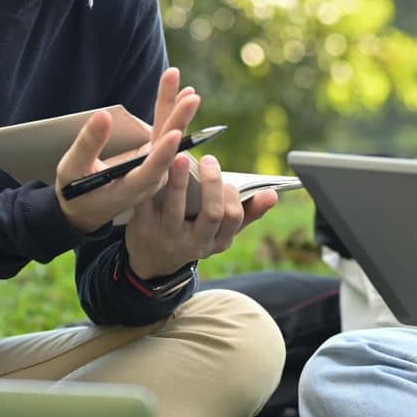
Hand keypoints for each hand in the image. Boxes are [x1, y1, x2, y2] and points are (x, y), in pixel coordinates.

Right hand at [55, 68, 200, 234]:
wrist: (86, 209)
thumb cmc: (75, 192)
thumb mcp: (73, 170)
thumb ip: (88, 145)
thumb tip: (103, 115)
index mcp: (129, 189)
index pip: (150, 171)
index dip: (163, 153)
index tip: (175, 133)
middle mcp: (148, 180)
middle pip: (167, 148)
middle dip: (178, 121)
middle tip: (191, 98)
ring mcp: (153, 168)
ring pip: (169, 137)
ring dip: (177, 112)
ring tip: (189, 92)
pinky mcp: (152, 158)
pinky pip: (165, 134)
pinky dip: (172, 114)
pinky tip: (183, 95)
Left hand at [126, 153, 278, 279]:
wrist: (151, 260)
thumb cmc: (194, 234)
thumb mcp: (221, 232)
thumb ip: (248, 212)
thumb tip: (273, 194)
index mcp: (217, 242)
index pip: (232, 219)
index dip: (232, 197)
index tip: (230, 179)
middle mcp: (195, 243)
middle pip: (211, 214)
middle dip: (213, 185)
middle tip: (209, 159)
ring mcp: (168, 237)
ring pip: (176, 210)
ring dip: (180, 181)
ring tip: (181, 157)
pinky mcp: (143, 229)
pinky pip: (146, 206)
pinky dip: (151, 185)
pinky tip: (154, 164)